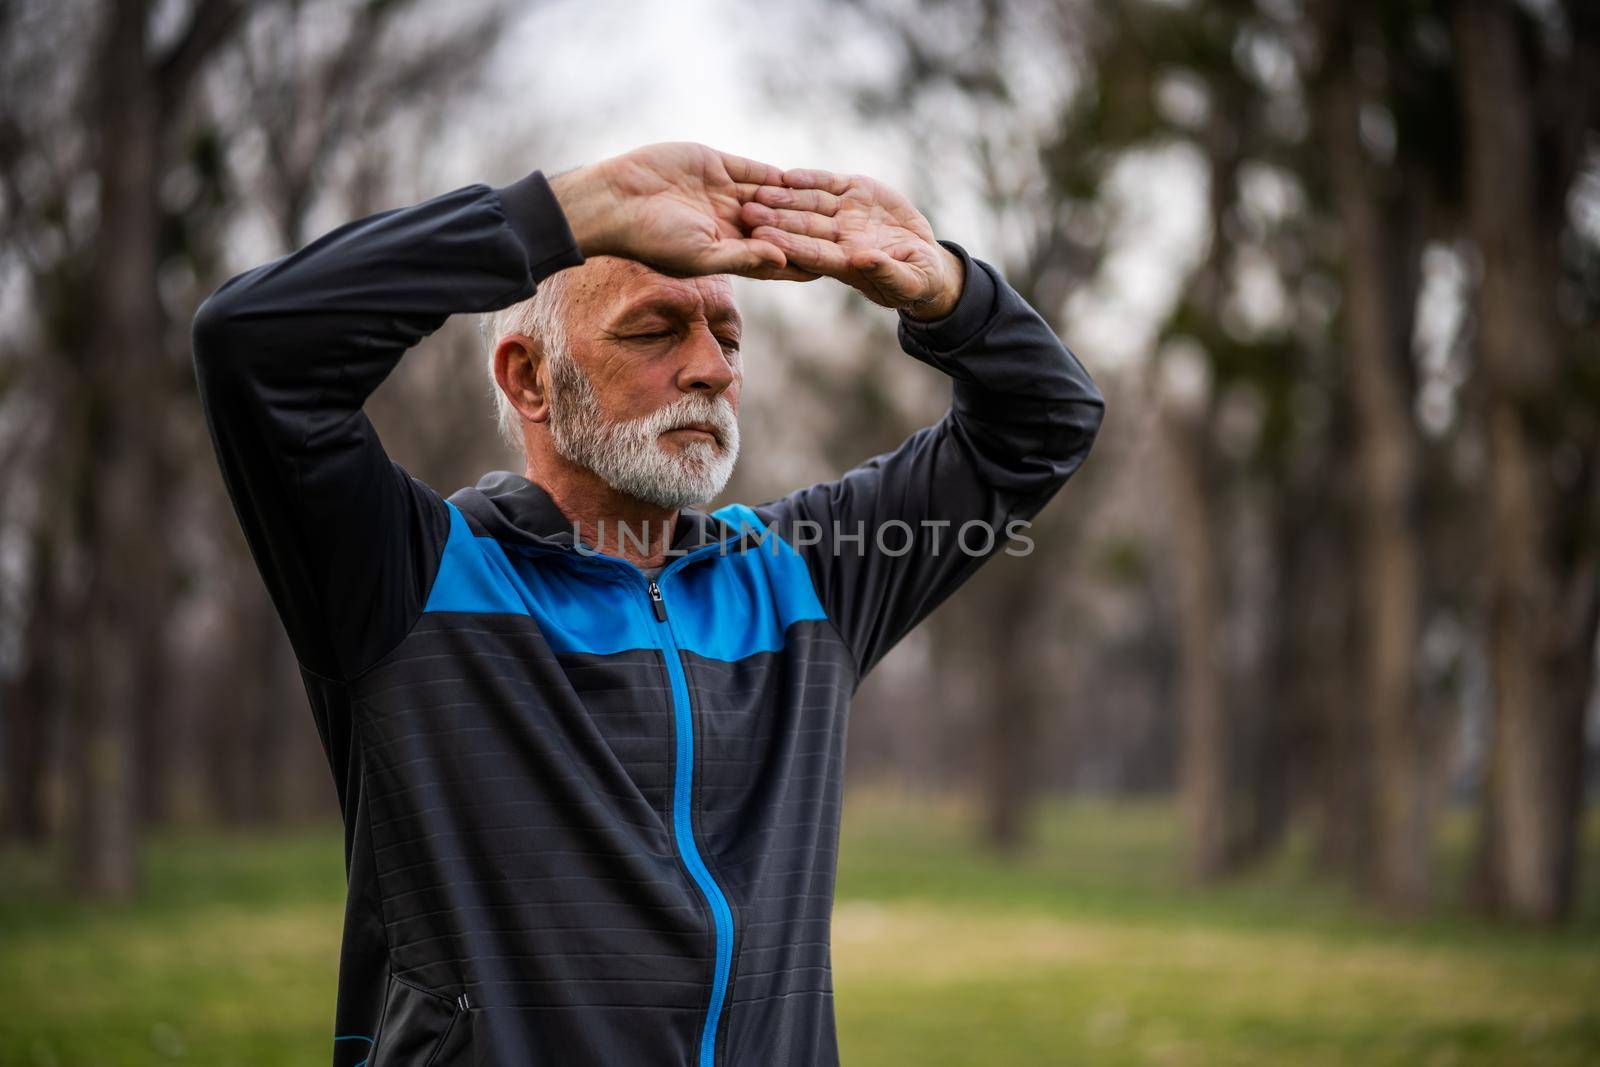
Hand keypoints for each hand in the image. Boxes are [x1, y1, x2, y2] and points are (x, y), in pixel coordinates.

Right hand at [550, 142, 817, 281]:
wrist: (616, 199)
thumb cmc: (652, 239)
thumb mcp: (700, 255)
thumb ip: (743, 257)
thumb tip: (784, 259)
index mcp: (725, 252)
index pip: (771, 258)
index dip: (799, 263)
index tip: (832, 267)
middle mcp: (727, 224)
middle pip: (776, 227)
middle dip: (805, 230)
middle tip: (843, 234)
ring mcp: (721, 194)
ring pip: (768, 197)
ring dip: (795, 200)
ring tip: (831, 203)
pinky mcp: (714, 165)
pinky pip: (752, 169)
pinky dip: (775, 174)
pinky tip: (804, 175)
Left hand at [738, 169, 964, 318]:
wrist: (923, 255)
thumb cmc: (916, 278)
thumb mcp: (909, 280)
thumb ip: (886, 272)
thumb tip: (863, 260)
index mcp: (846, 263)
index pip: (812, 254)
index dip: (788, 245)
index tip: (764, 240)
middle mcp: (839, 237)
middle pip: (801, 228)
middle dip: (775, 220)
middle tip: (746, 213)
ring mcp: (845, 213)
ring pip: (809, 203)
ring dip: (784, 198)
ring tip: (759, 192)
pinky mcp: (855, 191)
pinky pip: (827, 183)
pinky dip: (808, 178)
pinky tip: (786, 175)